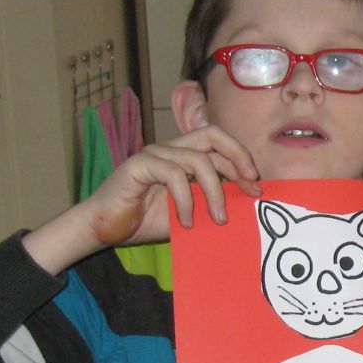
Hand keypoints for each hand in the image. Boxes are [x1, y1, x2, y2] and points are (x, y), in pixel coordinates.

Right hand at [23, 124, 262, 275]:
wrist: (105, 229)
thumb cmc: (145, 220)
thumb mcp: (189, 213)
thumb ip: (210, 203)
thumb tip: (245, 206)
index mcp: (184, 156)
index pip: (219, 144)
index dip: (241, 161)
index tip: (257, 187)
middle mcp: (171, 148)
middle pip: (212, 134)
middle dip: (238, 157)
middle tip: (251, 185)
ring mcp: (155, 154)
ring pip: (197, 159)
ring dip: (214, 191)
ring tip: (218, 218)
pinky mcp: (139, 165)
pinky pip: (173, 175)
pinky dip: (186, 199)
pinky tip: (186, 221)